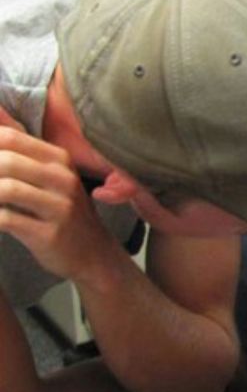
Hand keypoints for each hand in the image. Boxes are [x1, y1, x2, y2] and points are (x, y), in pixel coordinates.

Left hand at [0, 117, 114, 282]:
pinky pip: (7, 220)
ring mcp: (59, 208)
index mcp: (60, 160)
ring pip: (6, 189)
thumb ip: (18, 143)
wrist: (93, 254)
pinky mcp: (50, 234)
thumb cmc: (62, 211)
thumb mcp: (49, 174)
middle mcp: (63, 180)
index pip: (9, 137)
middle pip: (6, 160)